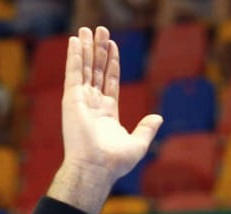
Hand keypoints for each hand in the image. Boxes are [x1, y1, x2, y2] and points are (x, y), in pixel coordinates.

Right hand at [59, 27, 161, 195]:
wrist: (97, 167)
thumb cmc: (116, 162)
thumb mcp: (138, 144)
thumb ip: (147, 128)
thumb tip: (158, 118)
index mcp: (108, 113)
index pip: (110, 82)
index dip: (112, 64)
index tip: (113, 46)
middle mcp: (93, 105)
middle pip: (96, 71)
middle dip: (99, 51)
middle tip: (101, 31)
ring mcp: (82, 101)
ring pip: (85, 68)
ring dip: (86, 48)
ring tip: (88, 30)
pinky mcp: (72, 99)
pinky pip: (73, 72)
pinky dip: (74, 56)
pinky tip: (75, 41)